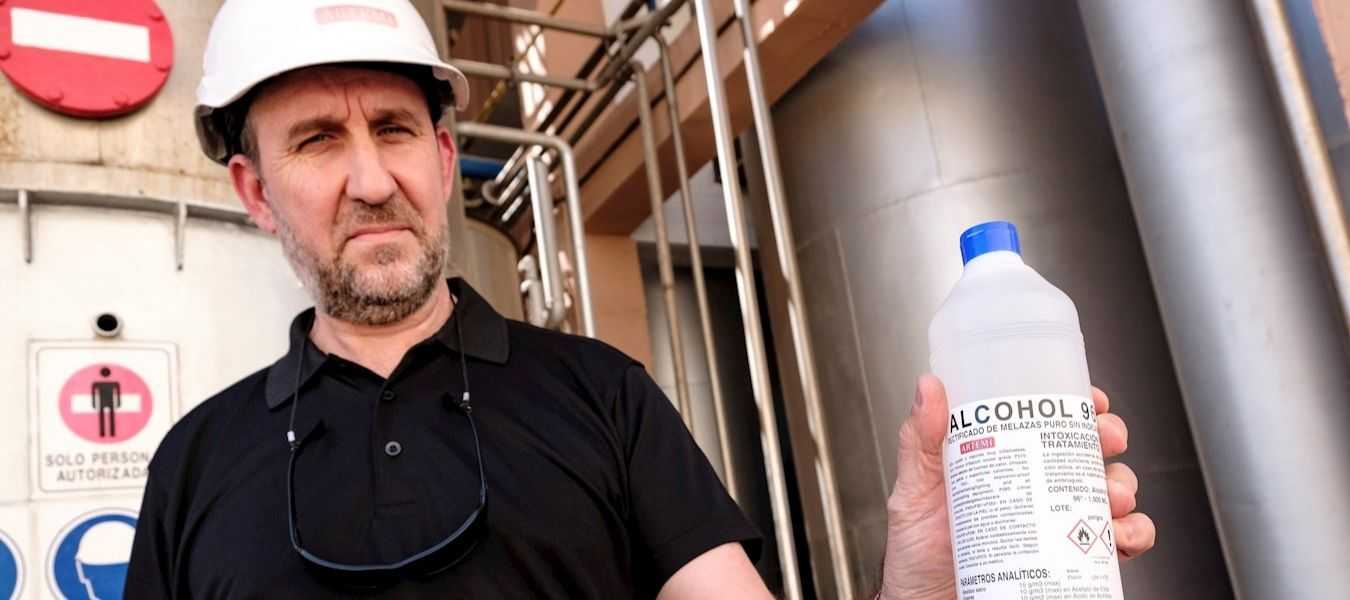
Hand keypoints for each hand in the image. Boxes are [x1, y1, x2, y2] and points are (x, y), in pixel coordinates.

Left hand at [877, 375, 1154, 599]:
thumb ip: (919, 442)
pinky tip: (1118, 535)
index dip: (1075, 404)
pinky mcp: (1070, 558)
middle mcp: (1034, 487)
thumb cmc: (917, 554)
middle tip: (1104, 440)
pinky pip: (1118, 542)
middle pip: (1086, 449)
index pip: (1045, 420)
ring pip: (1110, 490)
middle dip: (1107, 437)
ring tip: (1108, 495)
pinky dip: (1133, 534)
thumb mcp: (914, 492)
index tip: (1088, 399)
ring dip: (1120, 485)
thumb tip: (929, 388)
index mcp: (1001, 460)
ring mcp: (1054, 522)